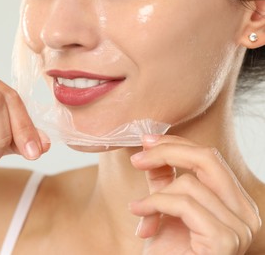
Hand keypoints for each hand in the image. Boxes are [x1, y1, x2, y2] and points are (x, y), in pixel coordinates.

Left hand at [129, 135, 260, 254]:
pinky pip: (184, 204)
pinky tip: (141, 221)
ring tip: (139, 211)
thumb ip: (163, 179)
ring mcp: (240, 228)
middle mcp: (245, 213)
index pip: (210, 158)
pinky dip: (155, 206)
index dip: (177, 144)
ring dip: (155, 195)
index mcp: (234, 202)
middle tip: (137, 157)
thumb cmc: (169, 252)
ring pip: (191, 182)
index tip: (147, 140)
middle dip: (168, 151)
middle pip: (208, 158)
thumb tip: (151, 147)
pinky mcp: (224, 240)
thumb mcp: (165, 208)